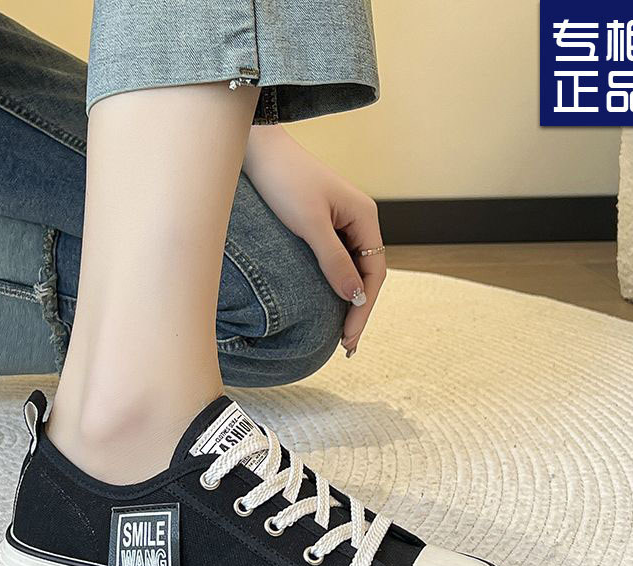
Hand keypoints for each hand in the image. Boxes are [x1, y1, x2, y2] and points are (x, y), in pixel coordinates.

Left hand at [243, 125, 385, 356]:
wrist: (258, 149)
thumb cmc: (284, 180)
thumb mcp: (309, 224)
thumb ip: (333, 260)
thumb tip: (354, 297)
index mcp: (365, 217)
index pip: (374, 274)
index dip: (364, 308)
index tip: (348, 337)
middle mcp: (360, 221)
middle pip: (367, 276)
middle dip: (358, 311)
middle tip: (345, 347)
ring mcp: (342, 223)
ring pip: (353, 271)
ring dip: (349, 302)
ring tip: (340, 335)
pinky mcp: (324, 224)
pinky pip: (338, 261)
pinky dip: (336, 285)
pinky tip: (328, 305)